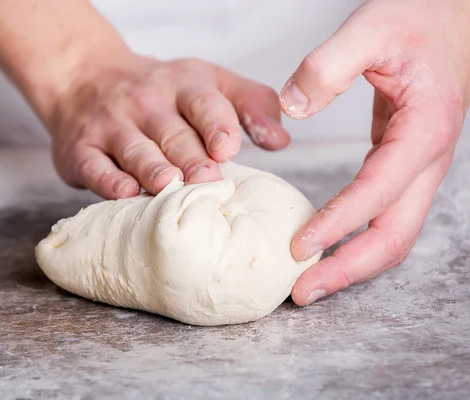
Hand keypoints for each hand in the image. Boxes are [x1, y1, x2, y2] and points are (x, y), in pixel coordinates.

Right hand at [50, 50, 288, 198]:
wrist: (85, 78)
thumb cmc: (159, 92)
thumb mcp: (207, 82)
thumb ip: (249, 104)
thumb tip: (281, 140)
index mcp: (182, 86)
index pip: (203, 102)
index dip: (217, 124)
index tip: (228, 148)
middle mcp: (145, 102)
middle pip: (171, 133)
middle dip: (190, 158)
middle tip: (207, 179)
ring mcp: (111, 125)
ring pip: (135, 150)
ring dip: (152, 168)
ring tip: (168, 186)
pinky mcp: (82, 149)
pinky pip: (95, 166)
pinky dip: (108, 181)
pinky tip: (124, 193)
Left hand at [280, 0, 469, 304]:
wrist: (449, 17)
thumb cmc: (417, 19)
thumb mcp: (370, 28)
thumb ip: (328, 65)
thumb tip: (290, 110)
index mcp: (423, 131)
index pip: (377, 192)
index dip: (338, 223)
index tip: (298, 246)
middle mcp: (426, 159)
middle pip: (395, 236)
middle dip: (349, 269)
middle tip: (302, 292)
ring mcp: (417, 167)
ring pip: (392, 233)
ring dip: (352, 263)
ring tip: (308, 282)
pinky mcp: (401, 164)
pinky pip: (381, 215)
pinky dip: (354, 238)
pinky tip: (323, 244)